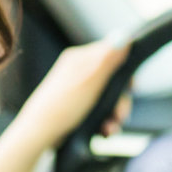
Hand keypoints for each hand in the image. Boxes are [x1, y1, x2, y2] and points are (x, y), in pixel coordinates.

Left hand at [14, 34, 131, 145]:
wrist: (40, 134)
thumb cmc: (62, 105)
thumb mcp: (89, 80)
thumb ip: (108, 59)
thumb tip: (124, 37)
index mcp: (80, 59)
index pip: (112, 54)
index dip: (125, 71)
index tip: (131, 87)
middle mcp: (79, 72)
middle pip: (113, 80)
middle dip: (120, 100)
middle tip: (120, 115)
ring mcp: (78, 91)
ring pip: (108, 99)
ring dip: (114, 115)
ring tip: (111, 128)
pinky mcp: (78, 108)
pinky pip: (99, 112)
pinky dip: (105, 122)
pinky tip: (104, 132)